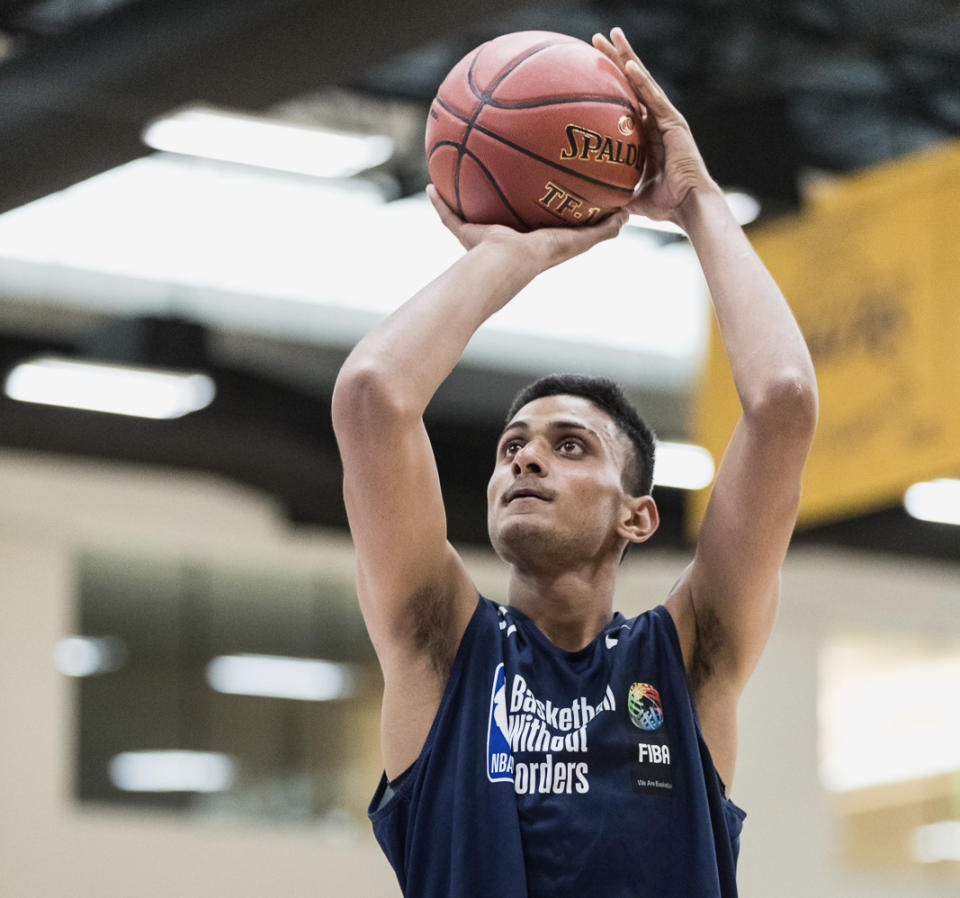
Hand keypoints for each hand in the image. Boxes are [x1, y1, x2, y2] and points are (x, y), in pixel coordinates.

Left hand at [426, 184, 627, 271]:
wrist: (502, 266)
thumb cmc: (482, 253)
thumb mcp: (463, 225)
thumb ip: (446, 208)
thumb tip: (429, 188)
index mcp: (529, 240)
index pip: (542, 225)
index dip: (551, 214)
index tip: (557, 200)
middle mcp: (550, 243)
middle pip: (570, 228)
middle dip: (582, 216)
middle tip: (594, 198)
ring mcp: (566, 246)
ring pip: (592, 232)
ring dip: (605, 221)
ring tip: (620, 205)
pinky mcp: (576, 244)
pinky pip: (601, 233)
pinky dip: (614, 224)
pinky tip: (626, 212)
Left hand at [592, 28, 720, 224]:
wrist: (688, 207)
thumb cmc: (664, 204)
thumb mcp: (630, 195)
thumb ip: (612, 191)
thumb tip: (589, 202)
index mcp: (646, 133)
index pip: (625, 99)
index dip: (611, 81)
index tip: (590, 64)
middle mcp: (656, 121)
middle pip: (633, 82)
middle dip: (616, 58)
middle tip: (597, 38)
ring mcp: (666, 120)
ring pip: (644, 82)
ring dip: (627, 58)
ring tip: (612, 36)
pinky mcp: (675, 123)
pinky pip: (654, 99)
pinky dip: (642, 81)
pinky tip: (629, 65)